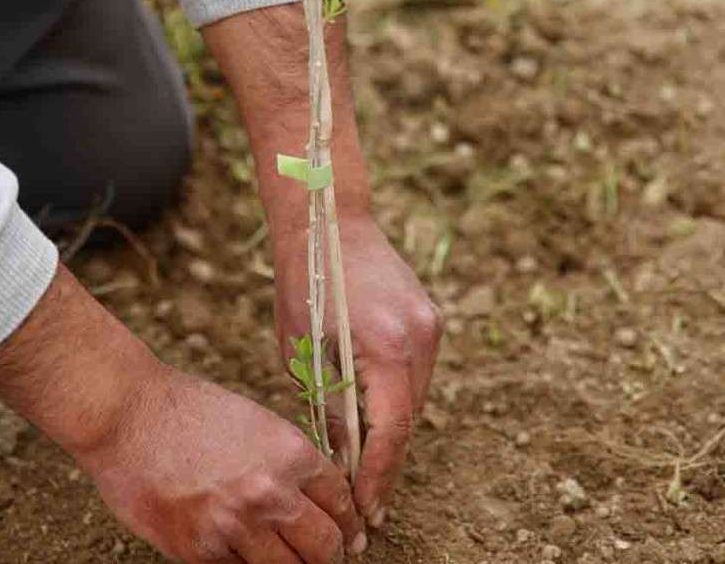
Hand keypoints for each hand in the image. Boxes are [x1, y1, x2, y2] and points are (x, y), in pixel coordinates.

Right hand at [81, 364, 366, 562]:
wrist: (129, 413)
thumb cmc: (189, 409)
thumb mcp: (255, 422)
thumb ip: (286, 460)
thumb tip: (312, 498)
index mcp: (290, 453)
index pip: (341, 501)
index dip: (349, 521)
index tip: (351, 533)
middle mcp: (270, 493)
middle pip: (325, 547)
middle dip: (332, 554)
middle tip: (332, 556)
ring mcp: (234, 527)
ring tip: (291, 560)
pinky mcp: (199, 552)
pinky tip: (246, 556)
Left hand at [273, 216, 442, 525]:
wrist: (331, 219)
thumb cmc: (305, 280)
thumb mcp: (302, 348)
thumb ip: (327, 401)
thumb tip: (340, 455)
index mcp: (385, 344)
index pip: (391, 431)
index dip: (378, 477)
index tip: (366, 512)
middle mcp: (419, 337)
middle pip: (409, 420)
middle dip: (387, 463)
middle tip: (362, 504)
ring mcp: (430, 325)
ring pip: (416, 399)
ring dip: (394, 432)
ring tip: (366, 470)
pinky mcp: (429, 318)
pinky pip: (417, 373)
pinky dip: (398, 400)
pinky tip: (376, 420)